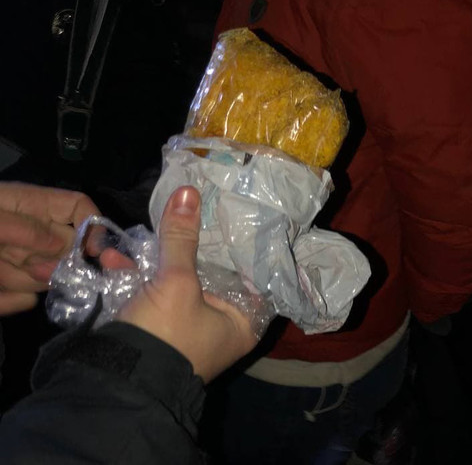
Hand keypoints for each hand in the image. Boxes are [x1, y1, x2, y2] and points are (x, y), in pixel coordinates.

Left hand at [0, 183, 99, 315]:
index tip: (97, 253)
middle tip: (31, 266)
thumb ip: (26, 229)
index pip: (78, 207)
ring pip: (45, 275)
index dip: (93, 225)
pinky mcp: (6, 285)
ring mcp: (17, 259)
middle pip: (66, 248)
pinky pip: (23, 297)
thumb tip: (67, 246)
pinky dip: (10, 299)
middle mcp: (29, 231)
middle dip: (54, 263)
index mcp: (27, 205)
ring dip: (23, 279)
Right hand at [114, 186, 257, 381]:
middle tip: (197, 213)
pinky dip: (138, 277)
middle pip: (214, 275)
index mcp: (241, 322)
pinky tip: (114, 257)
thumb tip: (188, 192)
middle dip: (196, 247)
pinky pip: (154, 294)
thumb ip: (182, 238)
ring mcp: (188, 327)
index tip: (237, 218)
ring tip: (150, 230)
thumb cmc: (166, 333)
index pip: (254, 277)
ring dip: (159, 258)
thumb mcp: (177, 282)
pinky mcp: (159, 328)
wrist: (116, 383)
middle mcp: (220, 326)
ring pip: (180, 282)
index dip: (245, 247)